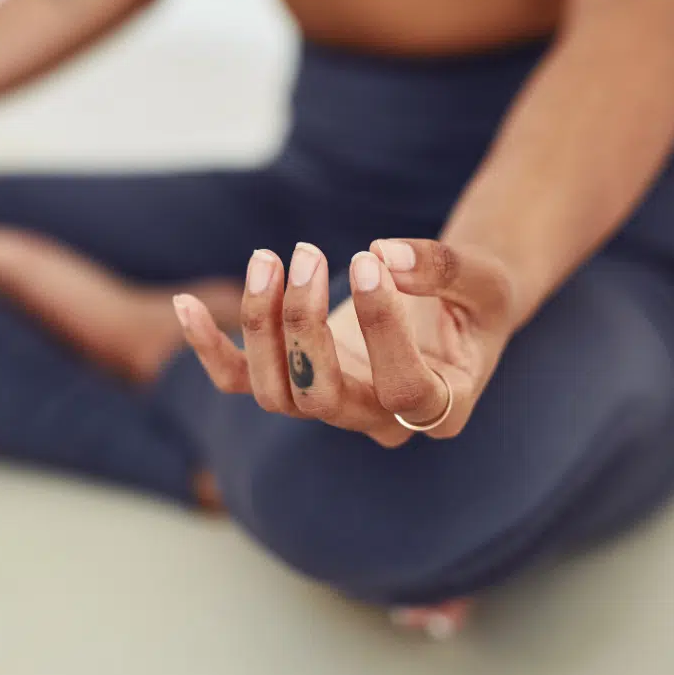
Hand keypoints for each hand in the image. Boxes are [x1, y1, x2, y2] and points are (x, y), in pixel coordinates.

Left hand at [173, 238, 516, 446]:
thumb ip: (447, 269)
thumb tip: (384, 255)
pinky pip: (240, 382)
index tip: (371, 262)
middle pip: (324, 399)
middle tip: (307, 254)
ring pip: (276, 394)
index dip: (383, 332)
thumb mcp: (486, 280)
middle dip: (304, 327)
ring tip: (270, 258)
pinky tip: (187, 306)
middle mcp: (380, 421)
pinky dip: (210, 349)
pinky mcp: (297, 383)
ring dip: (262, 325)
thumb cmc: (475, 301)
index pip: (405, 390)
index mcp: (442, 407)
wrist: (449, 310)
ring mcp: (334, 407)